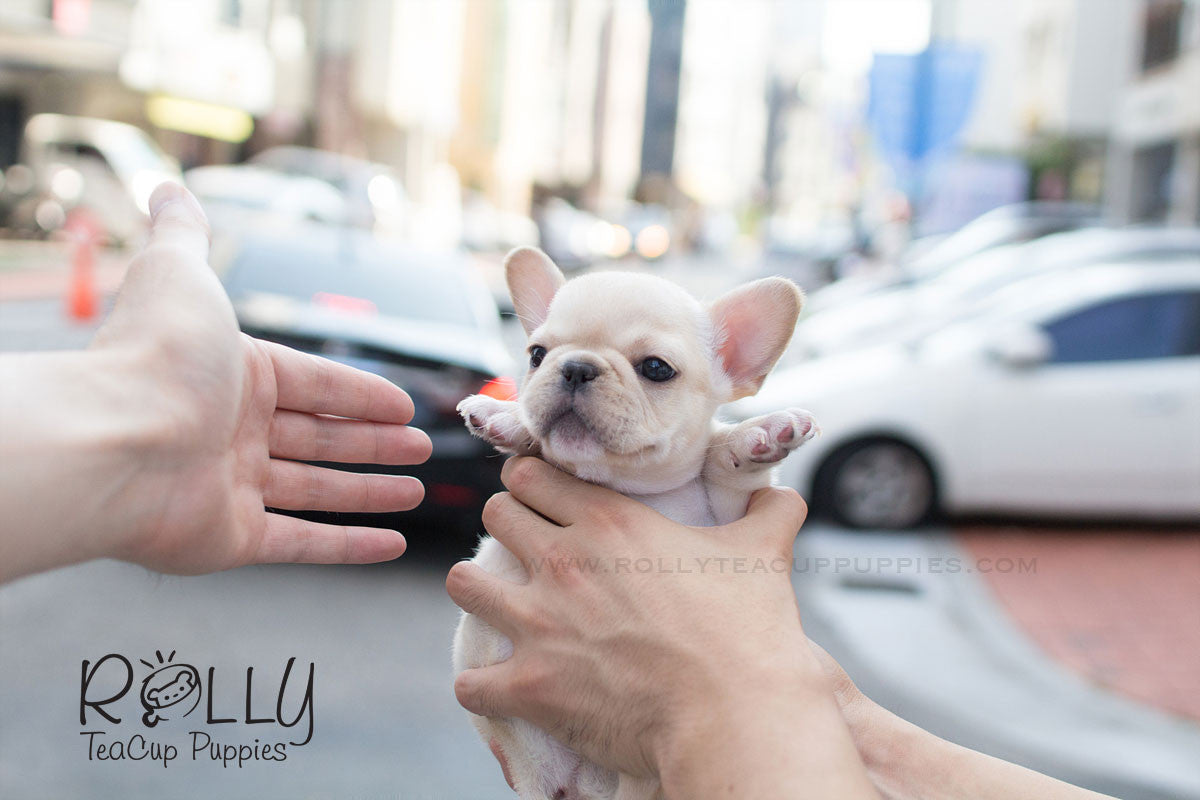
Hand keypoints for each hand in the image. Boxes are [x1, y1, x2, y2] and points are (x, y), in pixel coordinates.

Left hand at [0, 183, 430, 580]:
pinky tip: (390, 544)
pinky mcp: (232, 539)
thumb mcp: (179, 275)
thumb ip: (184, 233)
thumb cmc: (154, 359)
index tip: (407, 406)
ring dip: (368, 491)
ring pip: (316, 490)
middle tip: (420, 448)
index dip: (363, 395)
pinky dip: (348, 547)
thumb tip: (168, 187)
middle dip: (374, 443)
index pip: (315, 385)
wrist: (114, 441)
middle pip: (319, 438)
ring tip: (414, 488)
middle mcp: (232, 432)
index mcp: (234, 377)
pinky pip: (302, 543)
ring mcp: (231, 488)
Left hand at [447, 458, 876, 797]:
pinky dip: (482, 685)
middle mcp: (564, 560)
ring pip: (464, 582)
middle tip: (528, 550)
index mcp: (610, 521)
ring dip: (480, 592)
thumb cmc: (750, 634)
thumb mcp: (763, 555)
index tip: (544, 499)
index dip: (535, 483)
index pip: (531, 473)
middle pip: (494, 513)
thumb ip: (768, 511)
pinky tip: (502, 687)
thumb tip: (783, 491)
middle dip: (507, 527)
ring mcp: (539, 621)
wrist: (736, 714)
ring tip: (501, 606)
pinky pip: (469, 680)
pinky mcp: (529, 684)